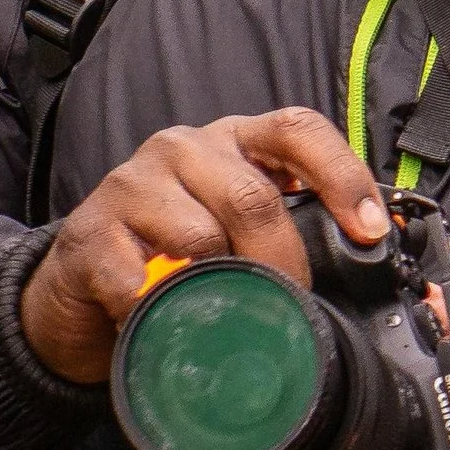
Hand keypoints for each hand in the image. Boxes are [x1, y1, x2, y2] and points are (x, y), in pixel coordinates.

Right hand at [19, 106, 388, 387]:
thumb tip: (371, 256)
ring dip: (218, 288)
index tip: (370, 230)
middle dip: (283, 263)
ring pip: (200, 234)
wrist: (79, 286)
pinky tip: (156, 321)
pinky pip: (137, 279)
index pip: (297, 129)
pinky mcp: (90, 231)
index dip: (341, 175)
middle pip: (252, 195)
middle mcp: (185, 150)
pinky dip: (156, 312)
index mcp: (234, 143)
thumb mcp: (239, 235)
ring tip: (215, 313)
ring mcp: (133, 185)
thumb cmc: (173, 258)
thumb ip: (293, 234)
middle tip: (290, 309)